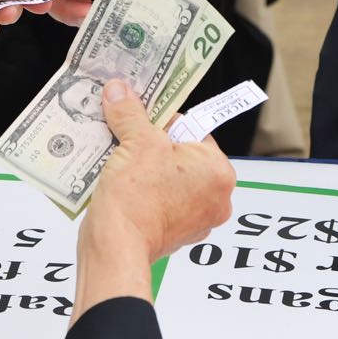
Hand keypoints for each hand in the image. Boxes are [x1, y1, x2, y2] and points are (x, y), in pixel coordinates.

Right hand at [73, 79, 233, 317]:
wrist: (117, 247)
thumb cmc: (136, 199)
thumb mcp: (134, 142)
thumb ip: (130, 112)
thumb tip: (120, 91)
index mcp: (219, 170)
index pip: (192, 129)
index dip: (162, 122)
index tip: (140, 120)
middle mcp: (218, 196)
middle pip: (183, 155)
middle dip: (155, 147)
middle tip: (129, 143)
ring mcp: (200, 218)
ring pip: (173, 179)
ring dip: (150, 170)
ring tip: (125, 167)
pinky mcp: (179, 234)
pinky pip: (165, 202)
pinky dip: (148, 194)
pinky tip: (127, 189)